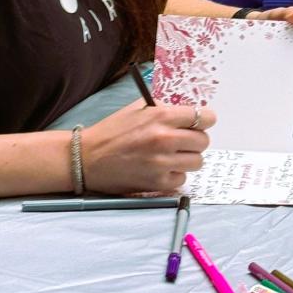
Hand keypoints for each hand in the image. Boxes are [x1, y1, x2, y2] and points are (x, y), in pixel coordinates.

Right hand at [80, 100, 215, 193]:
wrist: (87, 158)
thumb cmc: (111, 131)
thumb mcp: (138, 109)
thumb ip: (164, 108)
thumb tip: (188, 111)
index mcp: (161, 116)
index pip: (203, 117)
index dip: (204, 119)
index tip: (201, 122)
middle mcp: (165, 139)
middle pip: (204, 140)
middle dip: (196, 139)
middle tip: (184, 140)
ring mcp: (162, 163)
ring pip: (197, 161)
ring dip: (187, 158)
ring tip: (172, 155)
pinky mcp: (158, 183)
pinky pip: (182, 178)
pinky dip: (174, 174)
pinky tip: (160, 168)